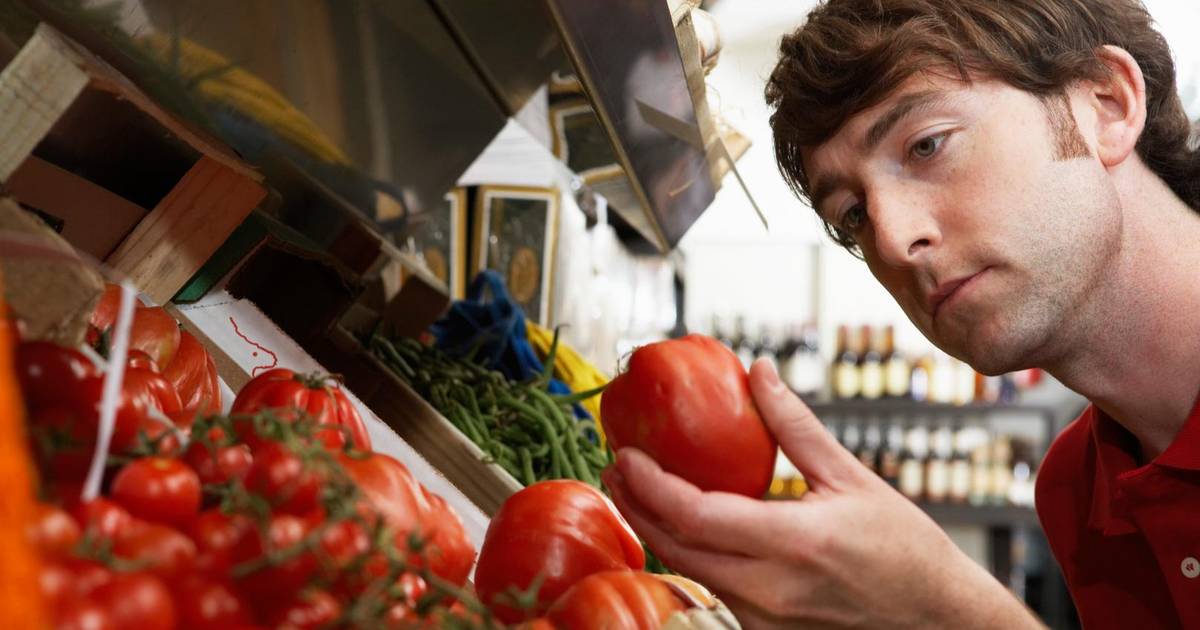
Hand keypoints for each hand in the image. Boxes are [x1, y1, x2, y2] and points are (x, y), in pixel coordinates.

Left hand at [602, 359, 1041, 628]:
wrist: (939, 620)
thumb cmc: (905, 550)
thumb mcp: (851, 477)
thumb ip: (794, 424)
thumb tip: (758, 371)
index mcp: (793, 542)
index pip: (694, 515)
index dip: (649, 485)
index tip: (626, 455)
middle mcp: (770, 589)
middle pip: (675, 548)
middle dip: (636, 506)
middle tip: (618, 468)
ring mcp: (766, 619)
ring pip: (690, 573)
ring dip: (658, 531)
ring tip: (639, 491)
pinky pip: (714, 589)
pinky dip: (691, 556)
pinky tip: (685, 527)